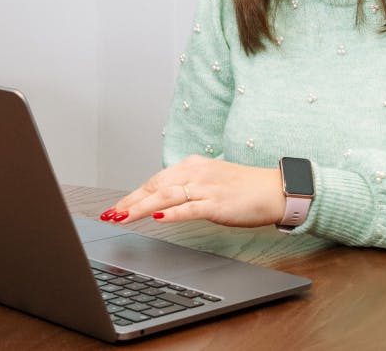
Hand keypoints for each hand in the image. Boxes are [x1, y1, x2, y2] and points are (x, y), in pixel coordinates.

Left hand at [102, 155, 284, 227]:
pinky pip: (189, 208)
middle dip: (130, 201)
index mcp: (193, 166)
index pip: (156, 180)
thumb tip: (165, 199)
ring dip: (141, 207)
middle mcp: (196, 173)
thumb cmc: (245, 188)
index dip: (134, 194)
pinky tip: (157, 219)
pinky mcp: (217, 203)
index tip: (117, 206)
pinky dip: (171, 213)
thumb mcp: (211, 180)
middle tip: (111, 213)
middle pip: (155, 186)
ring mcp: (206, 188)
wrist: (274, 190)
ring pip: (165, 196)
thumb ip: (188, 186)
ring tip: (123, 216)